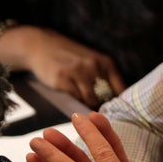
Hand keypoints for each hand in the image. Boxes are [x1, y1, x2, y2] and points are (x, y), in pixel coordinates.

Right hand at [0, 25, 126, 107]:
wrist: (42, 46)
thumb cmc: (70, 57)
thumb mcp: (92, 60)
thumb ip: (103, 77)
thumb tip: (115, 101)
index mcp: (105, 61)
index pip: (120, 87)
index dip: (120, 103)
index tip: (120, 114)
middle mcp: (93, 65)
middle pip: (105, 96)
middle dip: (103, 107)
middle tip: (100, 115)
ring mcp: (77, 72)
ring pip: (90, 99)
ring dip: (88, 107)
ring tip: (87, 112)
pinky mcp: (62, 80)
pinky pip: (74, 98)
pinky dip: (75, 104)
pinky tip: (74, 104)